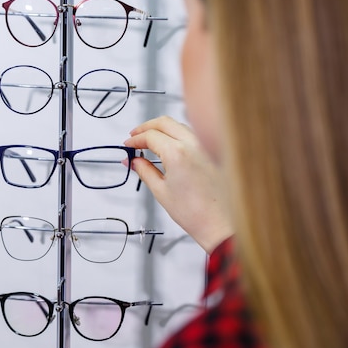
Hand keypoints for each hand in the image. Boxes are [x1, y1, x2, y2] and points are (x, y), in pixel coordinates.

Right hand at [124, 116, 230, 252]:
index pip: (150, 135)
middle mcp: (194, 144)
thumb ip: (144, 171)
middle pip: (164, 122)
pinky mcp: (213, 152)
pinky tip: (169, 145)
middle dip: (146, 127)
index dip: (135, 140)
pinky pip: (192, 135)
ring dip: (162, 129)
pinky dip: (177, 135)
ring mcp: (206, 146)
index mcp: (178, 153)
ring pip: (179, 125)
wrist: (219, 224)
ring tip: (150, 141)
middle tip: (135, 137)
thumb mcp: (161, 191)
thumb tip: (133, 161)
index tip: (128, 146)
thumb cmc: (195, 213)